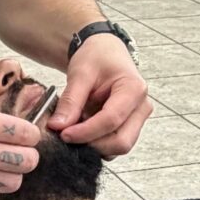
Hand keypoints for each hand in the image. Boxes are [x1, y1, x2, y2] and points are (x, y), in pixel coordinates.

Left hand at [51, 36, 152, 155]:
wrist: (105, 53)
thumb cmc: (97, 57)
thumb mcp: (80, 73)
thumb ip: (70, 100)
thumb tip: (58, 126)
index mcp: (134, 89)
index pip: (111, 119)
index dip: (86, 132)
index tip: (64, 134)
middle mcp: (141, 107)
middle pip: (121, 141)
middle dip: (93, 144)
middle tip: (67, 136)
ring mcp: (138, 119)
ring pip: (118, 147)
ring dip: (94, 145)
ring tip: (74, 130)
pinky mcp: (130, 127)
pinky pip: (114, 144)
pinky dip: (96, 143)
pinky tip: (82, 130)